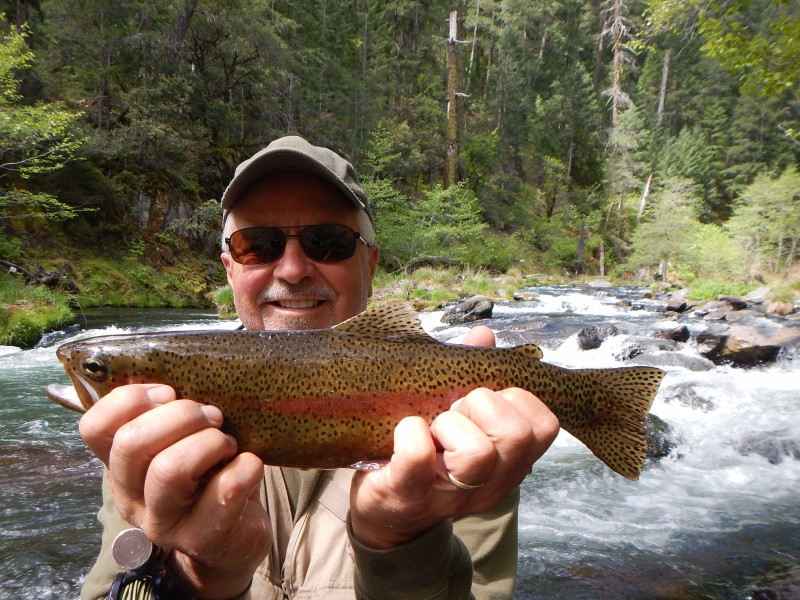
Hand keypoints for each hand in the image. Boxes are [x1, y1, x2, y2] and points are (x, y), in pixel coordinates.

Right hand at [79, 385, 269, 598]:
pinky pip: (222, 493)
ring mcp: (164, 522)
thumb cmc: (208, 476)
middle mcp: (132, 495)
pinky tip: (251, 465)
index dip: (129, 399)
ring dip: (209, 443)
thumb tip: (206, 352)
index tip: (169, 392)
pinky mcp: (202, 538)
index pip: (94, 427)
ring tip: (228, 444)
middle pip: (132, 444)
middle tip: (213, 416)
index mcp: (122, 465)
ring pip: (169, 470)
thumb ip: (177, 409)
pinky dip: (244, 468)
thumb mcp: (183, 442)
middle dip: (180, 416)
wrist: (231, 540)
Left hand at [349, 326, 559, 549]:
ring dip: (450, 424)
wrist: (385, 511)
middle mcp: (490, 483)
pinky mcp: (407, 495)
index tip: (482, 400)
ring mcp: (451, 494)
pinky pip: (418, 457)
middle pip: (517, 434)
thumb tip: (483, 334)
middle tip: (454, 411)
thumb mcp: (457, 416)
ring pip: (478, 452)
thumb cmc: (427, 453)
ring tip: (432, 427)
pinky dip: (410, 434)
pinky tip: (405, 431)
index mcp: (509, 461)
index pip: (544, 425)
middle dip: (482, 405)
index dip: (515, 399)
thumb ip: (472, 372)